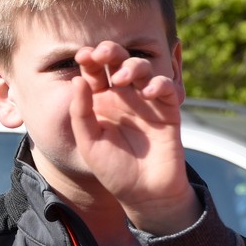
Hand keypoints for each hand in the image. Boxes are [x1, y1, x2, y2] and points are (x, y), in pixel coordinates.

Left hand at [70, 40, 200, 234]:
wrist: (145, 193)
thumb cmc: (113, 170)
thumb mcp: (89, 141)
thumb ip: (81, 111)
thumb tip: (77, 79)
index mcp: (101, 101)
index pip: (94, 71)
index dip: (90, 58)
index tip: (83, 57)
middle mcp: (124, 97)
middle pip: (119, 61)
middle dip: (111, 51)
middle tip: (102, 54)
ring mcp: (147, 102)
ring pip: (143, 68)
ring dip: (132, 66)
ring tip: (121, 78)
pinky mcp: (168, 110)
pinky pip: (166, 87)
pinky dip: (158, 83)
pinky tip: (147, 92)